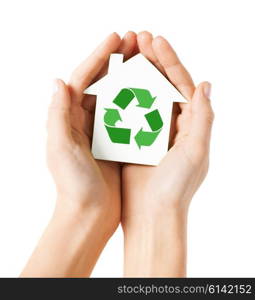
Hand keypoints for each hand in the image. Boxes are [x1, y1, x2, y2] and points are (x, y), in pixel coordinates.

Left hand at [48, 32, 135, 234]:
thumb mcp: (61, 149)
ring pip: (116, 96)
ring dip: (129, 77)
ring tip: (145, 60)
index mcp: (68, 119)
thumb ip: (57, 115)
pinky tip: (152, 92)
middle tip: (134, 41)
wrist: (89, 214)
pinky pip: (128, 116)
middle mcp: (83, 121)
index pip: (82, 79)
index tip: (116, 38)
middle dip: (116, 60)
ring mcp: (101, 130)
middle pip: (100, 83)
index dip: (98, 56)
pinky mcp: (116, 142)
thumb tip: (58, 81)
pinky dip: (138, 102)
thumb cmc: (73, 185)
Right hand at [122, 32, 213, 276]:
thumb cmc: (176, 188)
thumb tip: (205, 84)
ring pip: (144, 95)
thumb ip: (203, 118)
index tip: (155, 41)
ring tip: (126, 53)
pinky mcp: (134, 140)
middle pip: (163, 85)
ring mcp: (151, 131)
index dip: (170, 61)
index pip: (182, 85)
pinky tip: (113, 82)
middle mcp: (173, 126)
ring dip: (136, 73)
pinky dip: (122, 96)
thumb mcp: (196, 151)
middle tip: (138, 38)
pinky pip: (128, 113)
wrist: (152, 215)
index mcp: (190, 125)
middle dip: (152, 61)